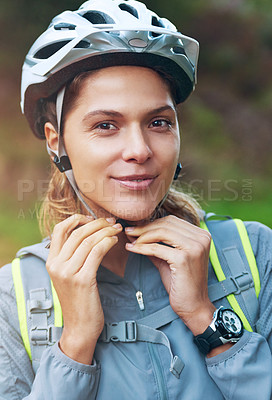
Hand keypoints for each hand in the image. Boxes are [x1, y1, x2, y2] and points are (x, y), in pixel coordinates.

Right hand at [46, 214, 122, 362]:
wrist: (80, 327)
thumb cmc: (78, 300)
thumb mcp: (68, 276)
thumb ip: (71, 256)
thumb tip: (86, 233)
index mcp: (51, 261)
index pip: (59, 229)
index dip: (76, 219)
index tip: (92, 218)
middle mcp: (56, 265)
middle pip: (77, 232)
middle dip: (97, 223)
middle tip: (111, 222)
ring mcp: (68, 272)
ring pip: (89, 240)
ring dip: (106, 231)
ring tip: (117, 229)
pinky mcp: (83, 280)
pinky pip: (97, 252)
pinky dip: (108, 242)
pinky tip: (115, 241)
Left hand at [125, 215, 214, 334]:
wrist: (193, 305)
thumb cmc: (181, 282)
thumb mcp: (168, 258)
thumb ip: (156, 243)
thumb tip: (135, 231)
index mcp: (201, 235)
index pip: (172, 220)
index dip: (152, 222)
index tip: (136, 226)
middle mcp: (201, 238)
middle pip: (166, 224)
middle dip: (144, 227)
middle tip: (129, 231)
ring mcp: (194, 248)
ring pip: (161, 232)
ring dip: (142, 236)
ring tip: (130, 239)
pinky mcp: (184, 259)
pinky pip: (156, 248)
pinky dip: (142, 248)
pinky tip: (132, 248)